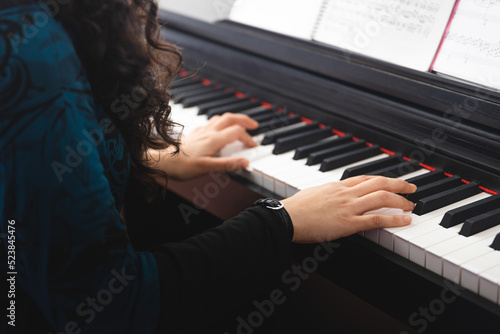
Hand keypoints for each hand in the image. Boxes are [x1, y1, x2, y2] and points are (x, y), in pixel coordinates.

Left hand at [150, 113, 258, 180]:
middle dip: (244, 120)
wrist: (162, 161)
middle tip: (254, 125)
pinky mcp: (195, 134)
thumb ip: (227, 164)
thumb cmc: (181, 166)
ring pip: (220, 118)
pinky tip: (218, 129)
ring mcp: (201, 131)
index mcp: (213, 139)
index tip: (253, 147)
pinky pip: (211, 123)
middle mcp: (208, 132)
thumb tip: (245, 162)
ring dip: (233, 119)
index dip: (248, 138)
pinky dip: (220, 123)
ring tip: (240, 124)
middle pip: (231, 118)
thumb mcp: (206, 168)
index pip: (237, 132)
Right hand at [281, 175, 416, 242]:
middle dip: (398, 184)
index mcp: (337, 186)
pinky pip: (376, 219)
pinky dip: (394, 219)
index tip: (392, 181)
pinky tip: (405, 220)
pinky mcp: (348, 223)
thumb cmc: (295, 208)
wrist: (287, 218)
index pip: (365, 178)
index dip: (382, 179)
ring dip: (400, 200)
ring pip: (381, 198)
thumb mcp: (313, 193)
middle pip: (378, 183)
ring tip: (411, 204)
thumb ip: (327, 193)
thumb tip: (332, 194)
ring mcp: (348, 207)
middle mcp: (346, 193)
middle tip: (412, 187)